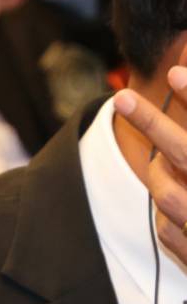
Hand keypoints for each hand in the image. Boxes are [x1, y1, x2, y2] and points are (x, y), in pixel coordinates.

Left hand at [113, 68, 186, 266]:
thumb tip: (184, 88)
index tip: (176, 72)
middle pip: (185, 153)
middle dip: (151, 123)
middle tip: (122, 97)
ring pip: (168, 195)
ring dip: (159, 174)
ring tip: (158, 161)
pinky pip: (169, 231)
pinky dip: (169, 216)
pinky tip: (176, 207)